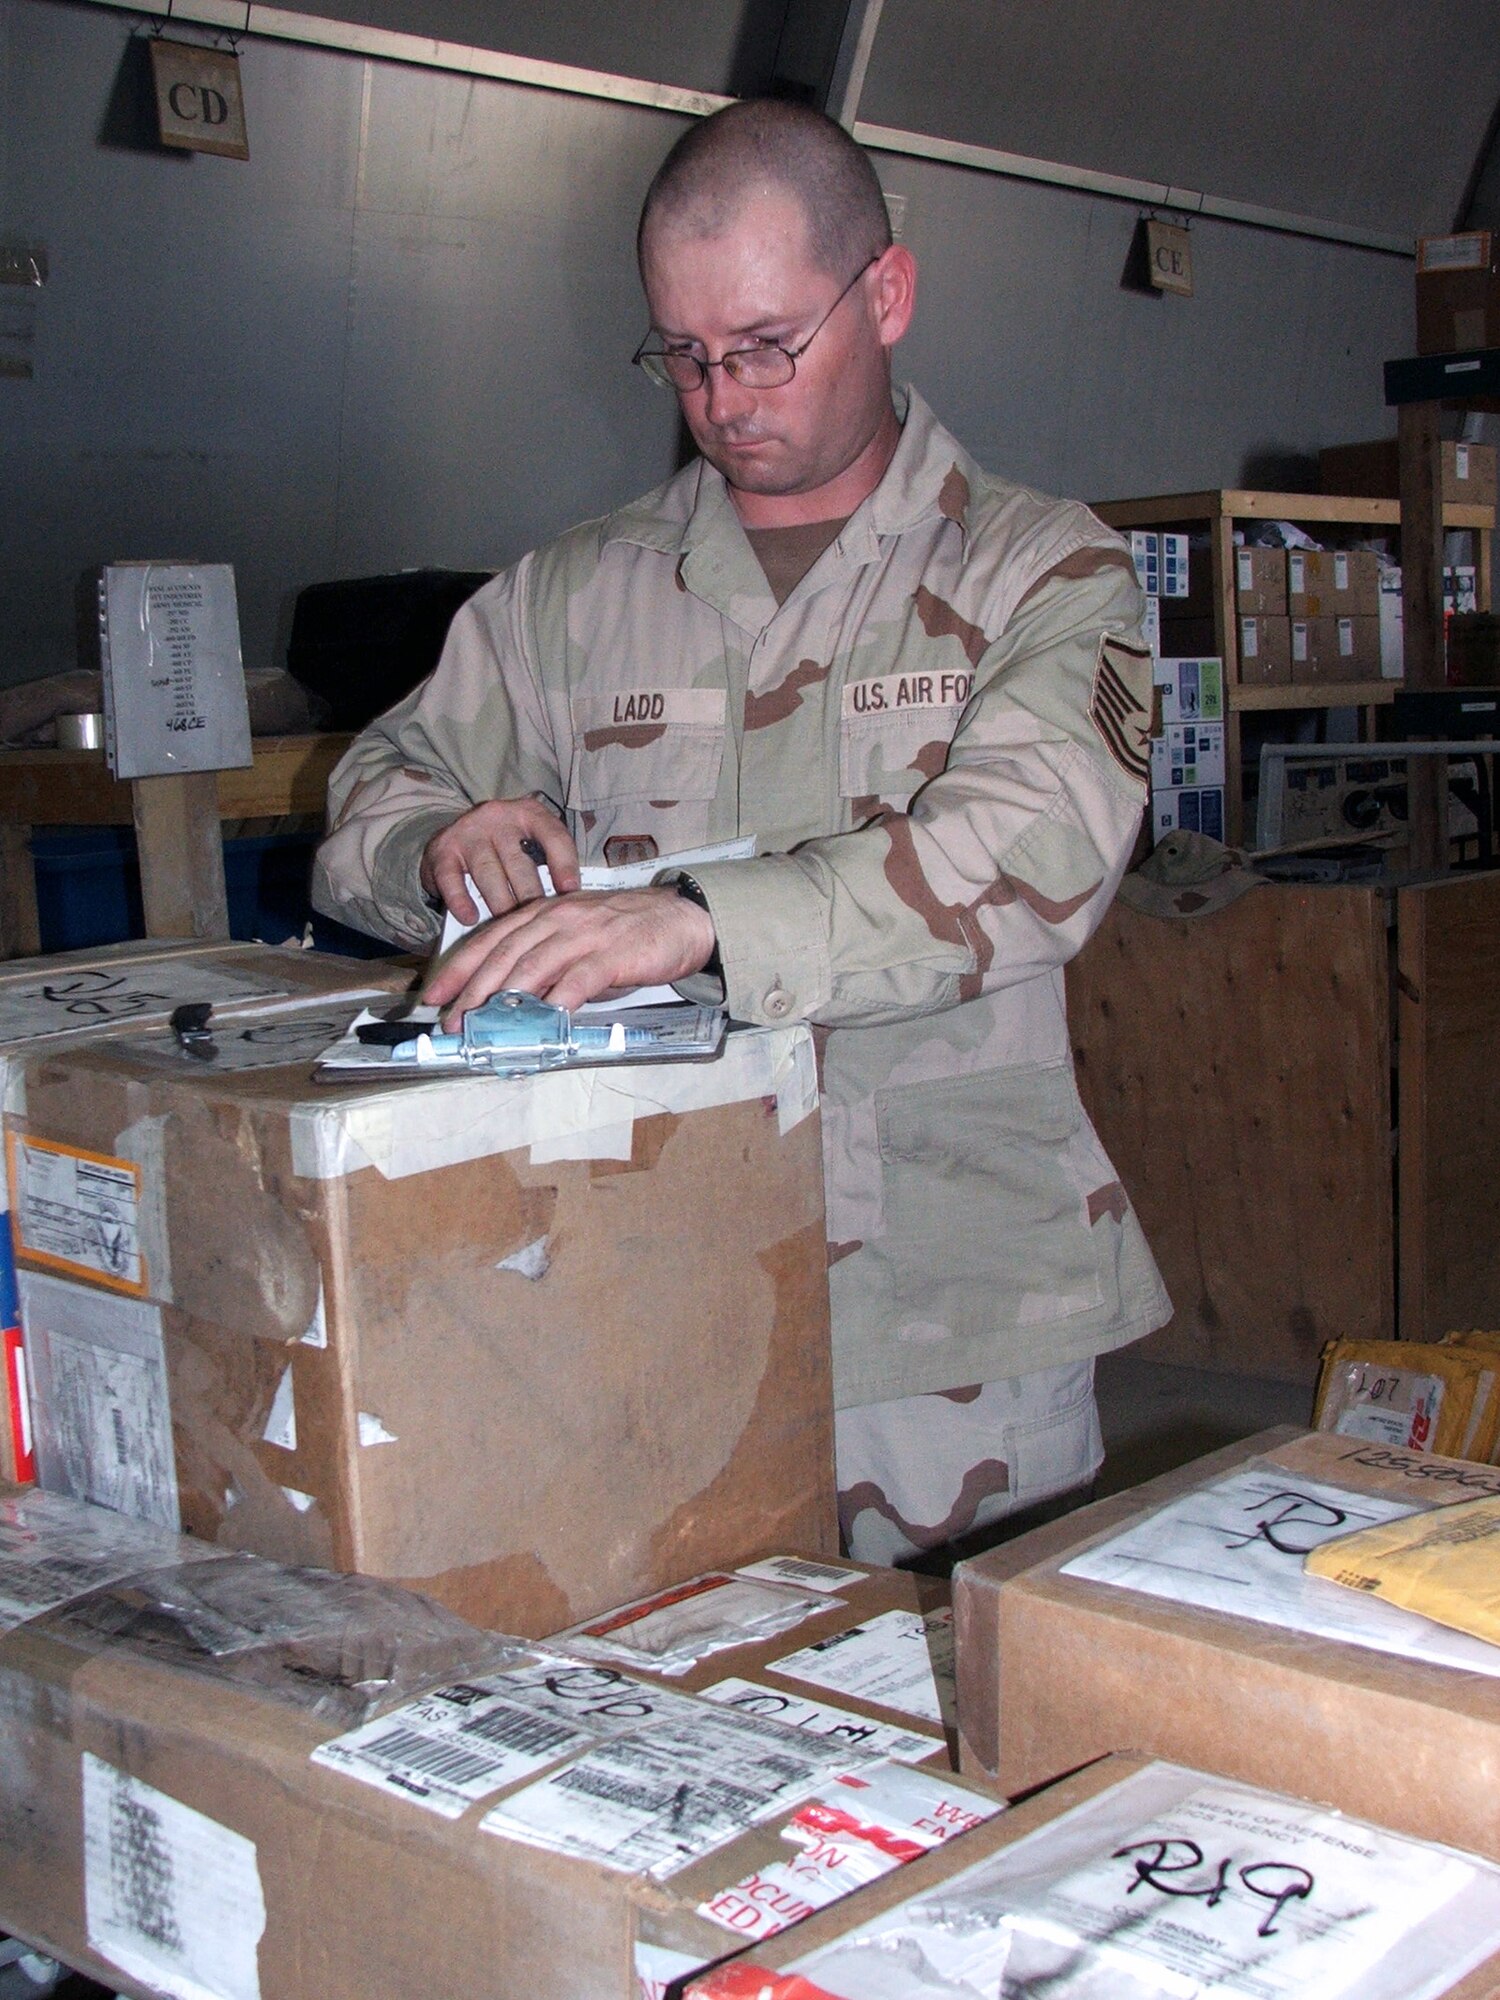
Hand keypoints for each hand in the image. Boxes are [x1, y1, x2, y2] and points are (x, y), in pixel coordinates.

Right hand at [419, 797, 579, 924]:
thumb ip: (553, 862)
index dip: (565, 865)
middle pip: (520, 863)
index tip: (570, 893)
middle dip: (531, 898)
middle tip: (538, 924)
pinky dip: (461, 901)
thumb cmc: (505, 848)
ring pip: (489, 874)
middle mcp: (499, 817)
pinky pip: (452, 879)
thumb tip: (574, 899)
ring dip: (500, 904)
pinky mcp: (443, 849)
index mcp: (529, 813)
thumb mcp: (531, 842)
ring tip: (509, 926)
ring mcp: (469, 831)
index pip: (553, 836)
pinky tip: (471, 918)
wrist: (456, 836)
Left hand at [424, 886, 716, 1023]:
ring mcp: (584, 934)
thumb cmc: (624, 932)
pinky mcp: (612, 953)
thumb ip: (544, 959)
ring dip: (505, 1000)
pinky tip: (543, 1020)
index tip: (433, 996)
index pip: (490, 939)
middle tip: (453, 1022)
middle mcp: (556, 918)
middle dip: (472, 991)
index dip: (458, 968)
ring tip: (485, 1026)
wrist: (679, 918)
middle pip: (504, 955)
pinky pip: (579, 979)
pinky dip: (559, 1000)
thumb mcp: (575, 935)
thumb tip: (510, 1000)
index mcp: (543, 913)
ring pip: (534, 965)